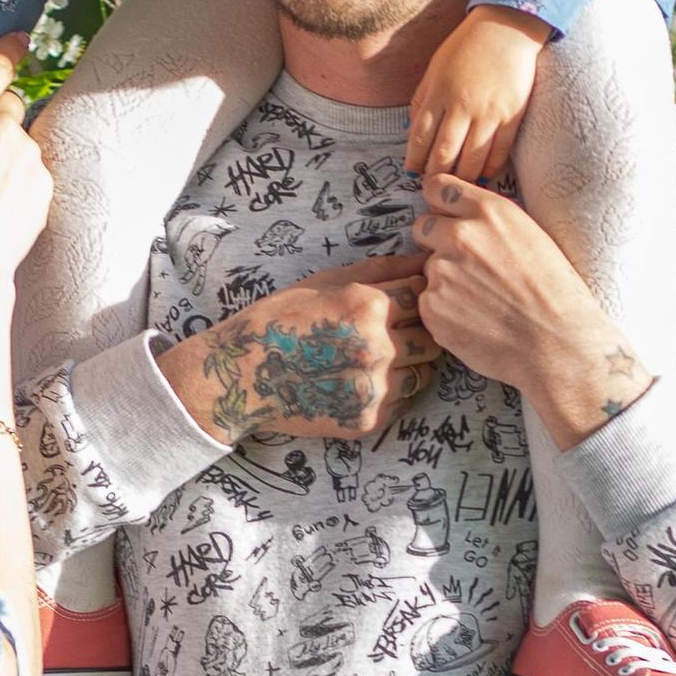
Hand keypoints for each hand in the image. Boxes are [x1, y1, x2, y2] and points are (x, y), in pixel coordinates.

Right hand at [159, 255, 436, 444]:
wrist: (243, 375)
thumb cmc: (281, 318)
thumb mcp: (326, 281)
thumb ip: (380, 269)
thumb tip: (423, 258)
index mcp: (368, 306)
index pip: (422, 295)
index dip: (416, 296)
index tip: (404, 301)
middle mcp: (378, 347)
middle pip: (431, 336)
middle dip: (420, 331)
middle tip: (395, 332)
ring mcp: (375, 387)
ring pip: (425, 372)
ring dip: (411, 363)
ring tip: (378, 358)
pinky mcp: (369, 418)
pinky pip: (404, 401)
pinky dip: (393, 390)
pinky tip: (363, 381)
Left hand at [407, 6, 549, 185]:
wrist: (507, 27)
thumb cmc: (466, 47)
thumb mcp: (435, 68)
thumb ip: (422, 99)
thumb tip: (412, 133)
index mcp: (439, 93)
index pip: (420, 137)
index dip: (415, 160)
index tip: (413, 174)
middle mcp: (462, 106)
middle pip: (444, 153)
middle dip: (436, 176)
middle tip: (434, 190)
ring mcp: (489, 112)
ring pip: (471, 158)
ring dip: (462, 178)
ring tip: (457, 188)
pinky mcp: (513, 115)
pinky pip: (500, 151)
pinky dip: (490, 167)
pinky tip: (483, 176)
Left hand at [411, 173, 653, 450]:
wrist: (557, 344)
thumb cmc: (555, 293)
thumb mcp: (531, 235)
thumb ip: (490, 220)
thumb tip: (461, 215)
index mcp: (490, 212)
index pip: (438, 186)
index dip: (440, 204)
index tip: (443, 214)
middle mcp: (461, 236)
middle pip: (423, 227)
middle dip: (436, 242)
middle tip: (465, 266)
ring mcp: (442, 272)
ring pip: (427, 268)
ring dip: (444, 280)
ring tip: (480, 301)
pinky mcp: (431, 307)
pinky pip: (428, 301)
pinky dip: (444, 310)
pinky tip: (474, 320)